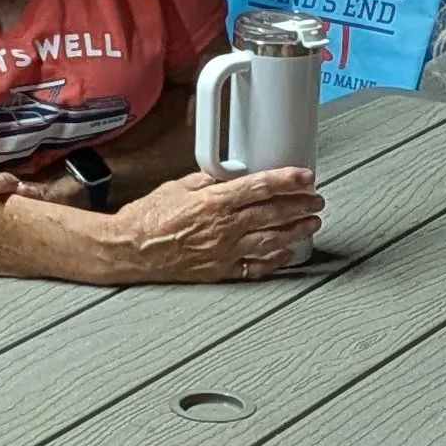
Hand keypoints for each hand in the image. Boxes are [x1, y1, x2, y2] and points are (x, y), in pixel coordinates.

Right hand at [112, 165, 323, 282]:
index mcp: (213, 202)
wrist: (129, 249)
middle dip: (300, 205)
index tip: (305, 177)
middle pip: (273, 214)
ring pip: (271, 241)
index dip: (288, 180)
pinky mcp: (219, 270)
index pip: (261, 187)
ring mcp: (223, 251)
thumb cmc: (146, 219)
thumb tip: (226, 175)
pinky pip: (254, 267)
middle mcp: (223, 227)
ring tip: (311, 225)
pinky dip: (274, 260)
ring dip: (295, 232)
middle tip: (316, 201)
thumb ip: (206, 180)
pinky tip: (286, 253)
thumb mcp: (177, 187)